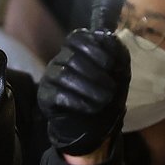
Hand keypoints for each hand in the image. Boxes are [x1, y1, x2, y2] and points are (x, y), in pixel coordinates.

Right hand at [38, 29, 129, 159]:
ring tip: (104, 100)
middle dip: (95, 73)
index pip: (77, 37)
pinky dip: (78, 101)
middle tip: (111, 88)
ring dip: (89, 88)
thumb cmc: (106, 95)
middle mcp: (60, 61)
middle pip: (71, 57)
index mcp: (76, 51)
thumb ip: (117, 54)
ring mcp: (50, 78)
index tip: (111, 64)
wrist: (94, 126)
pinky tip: (92, 107)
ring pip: (64, 75)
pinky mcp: (45, 97)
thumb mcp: (119, 73)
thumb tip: (112, 38)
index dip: (94, 47)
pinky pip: (58, 94)